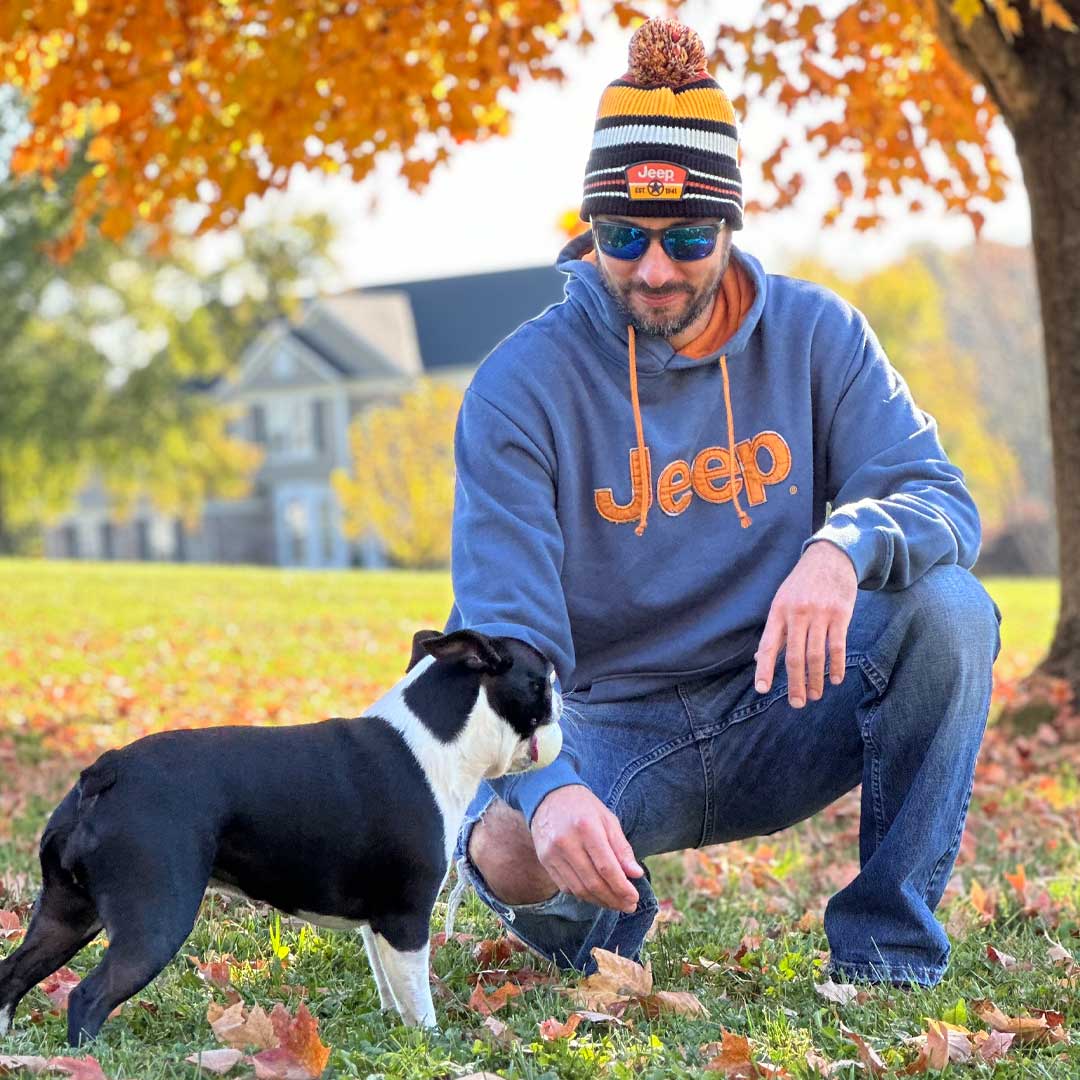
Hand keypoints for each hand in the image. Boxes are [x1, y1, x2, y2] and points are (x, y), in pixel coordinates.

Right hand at [530, 785, 643, 912]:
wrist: (548, 796)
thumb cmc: (584, 807)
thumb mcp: (608, 819)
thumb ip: (622, 848)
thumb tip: (636, 874)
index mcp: (586, 827)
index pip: (606, 867)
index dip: (622, 887)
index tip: (634, 898)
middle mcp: (566, 842)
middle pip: (593, 882)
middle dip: (614, 899)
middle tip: (629, 906)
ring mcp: (552, 853)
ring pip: (579, 889)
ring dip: (600, 901)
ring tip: (615, 904)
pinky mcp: (545, 861)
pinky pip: (566, 887)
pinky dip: (583, 895)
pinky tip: (596, 895)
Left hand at [754, 541, 857, 707]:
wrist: (830, 557)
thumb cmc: (802, 584)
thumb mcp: (782, 600)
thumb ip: (774, 630)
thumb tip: (758, 657)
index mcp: (778, 612)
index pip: (767, 645)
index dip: (764, 668)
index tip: (762, 689)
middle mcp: (797, 613)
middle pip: (794, 656)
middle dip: (795, 683)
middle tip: (797, 703)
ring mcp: (819, 614)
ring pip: (816, 654)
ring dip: (816, 679)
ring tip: (815, 695)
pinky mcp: (840, 614)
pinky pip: (838, 645)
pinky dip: (836, 665)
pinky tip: (835, 679)